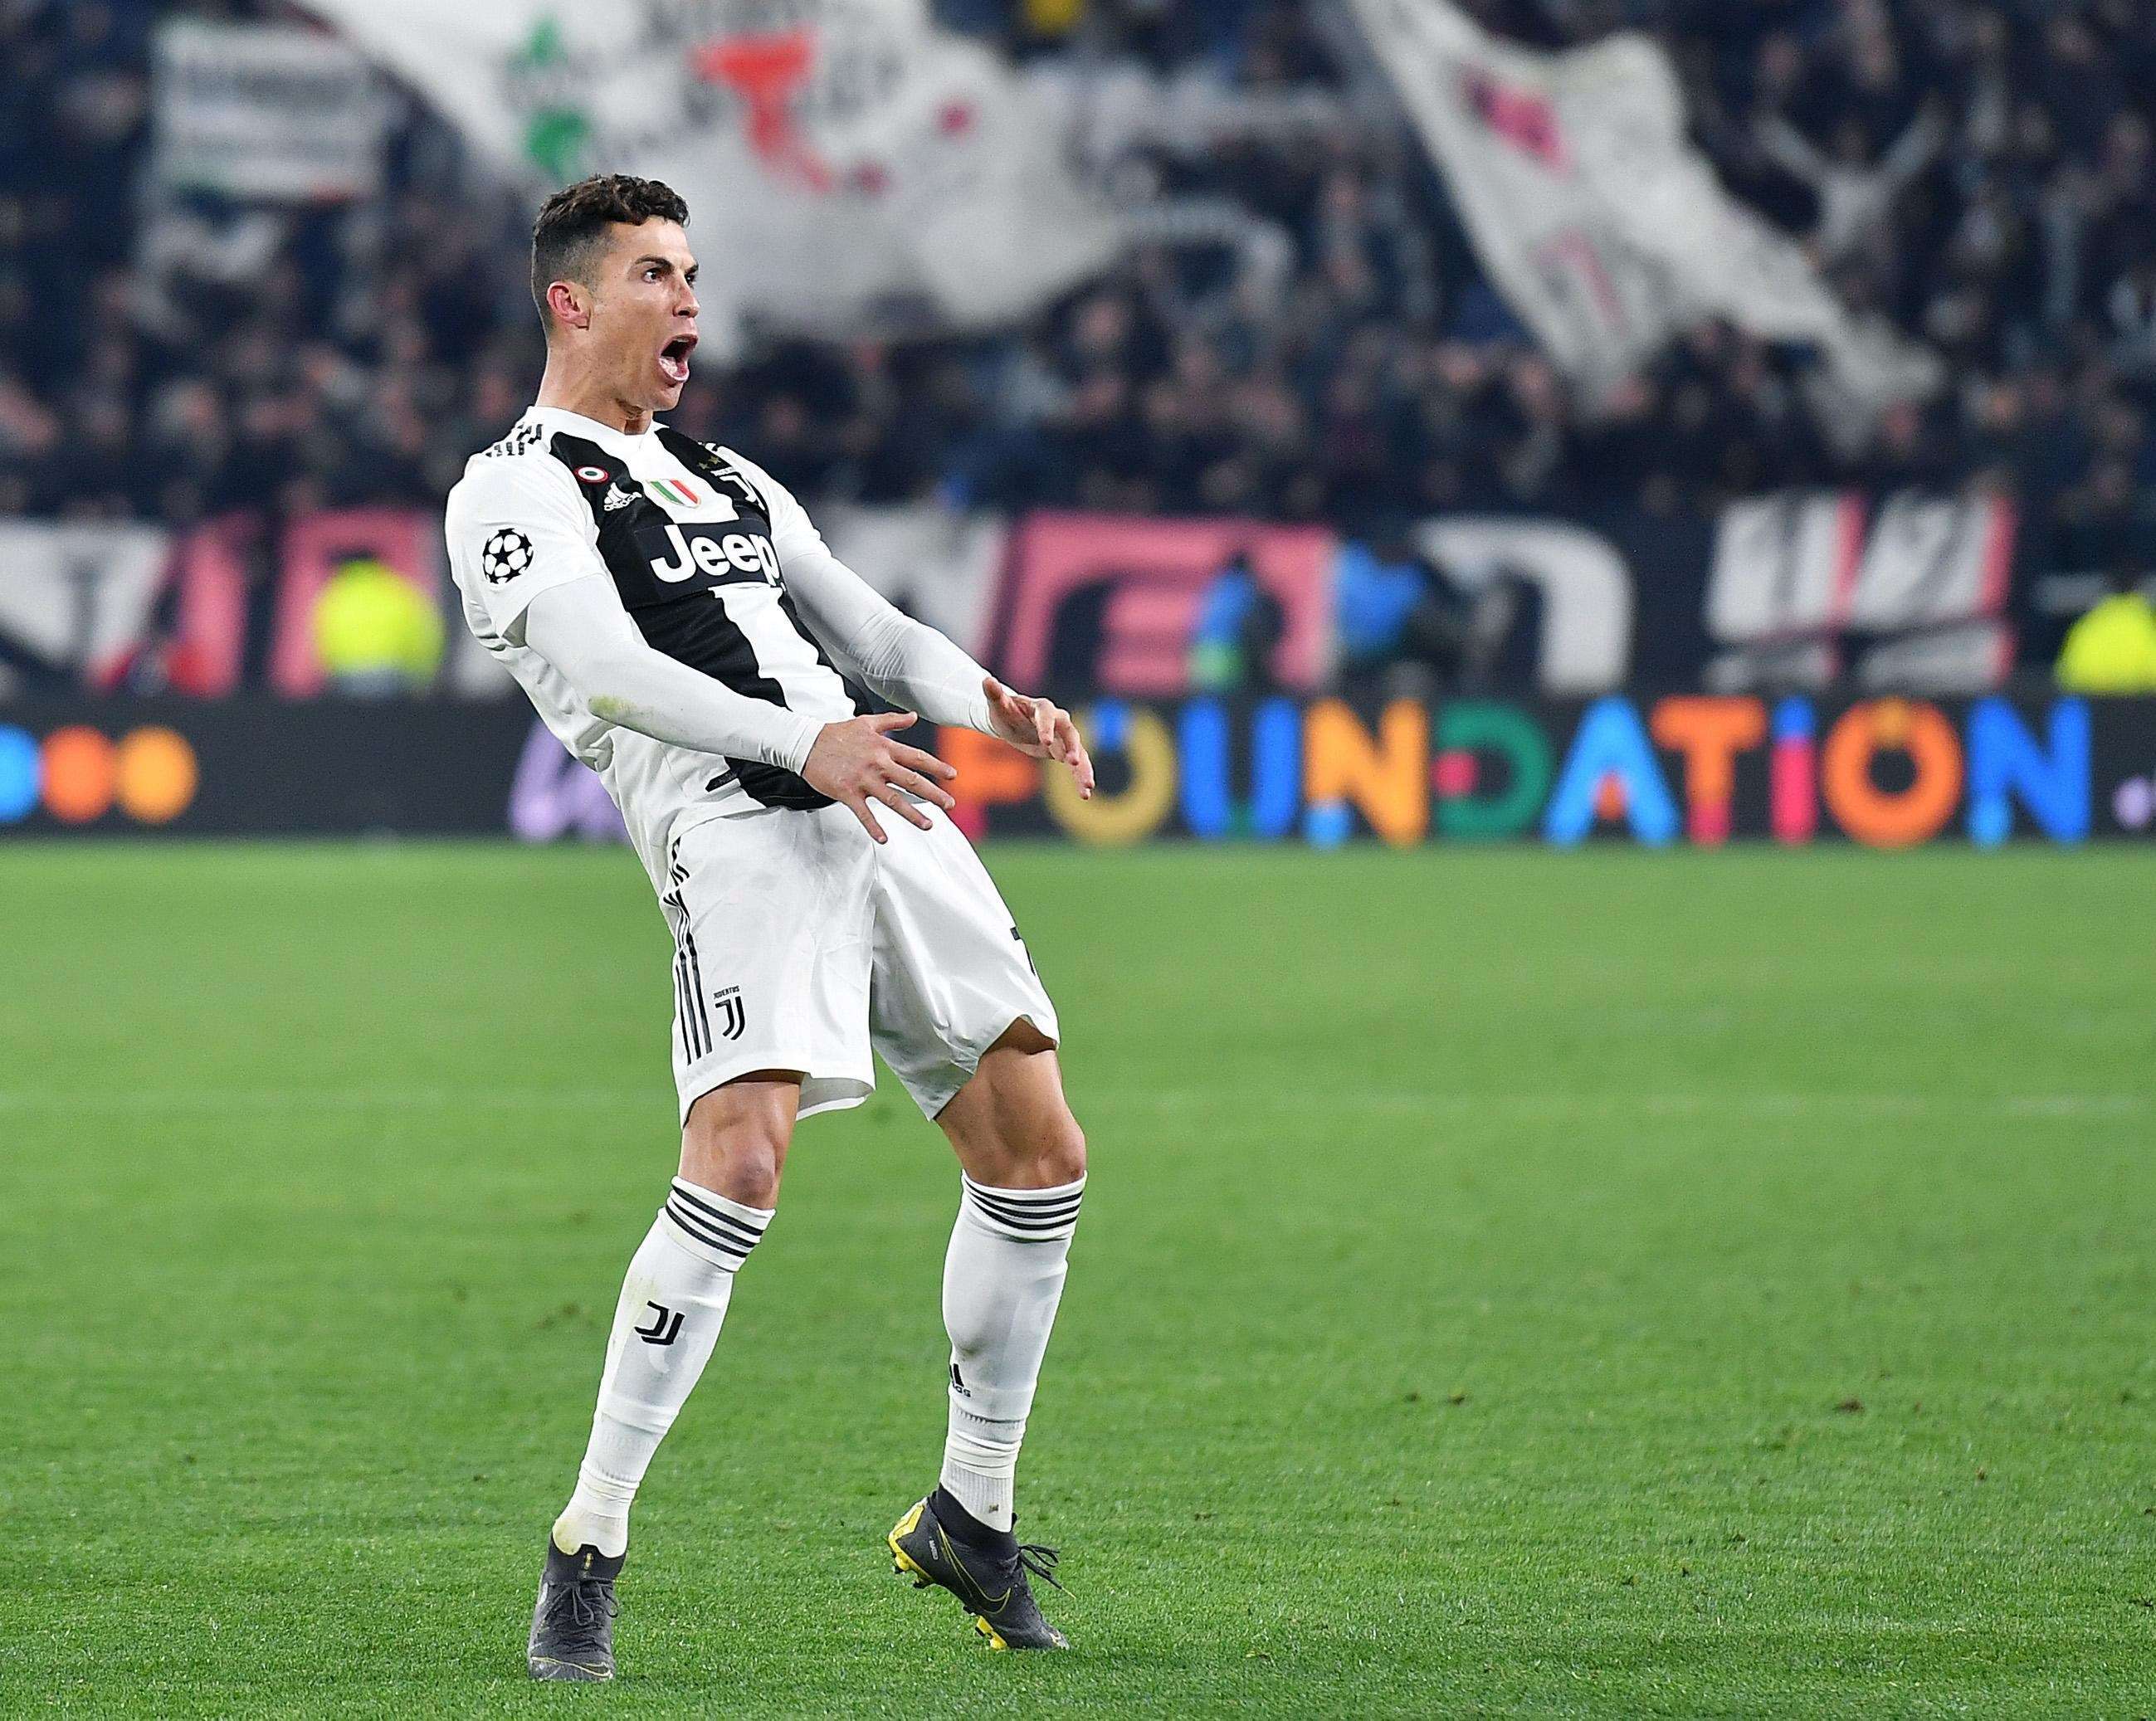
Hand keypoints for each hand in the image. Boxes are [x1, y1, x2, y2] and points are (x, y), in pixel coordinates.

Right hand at [801, 711, 957, 843]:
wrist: (806, 743)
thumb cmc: (837, 733)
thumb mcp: (867, 722)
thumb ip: (892, 720)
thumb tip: (913, 716)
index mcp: (883, 747)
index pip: (916, 757)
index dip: (936, 766)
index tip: (953, 776)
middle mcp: (877, 764)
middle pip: (911, 780)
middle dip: (933, 793)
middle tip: (950, 804)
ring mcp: (863, 780)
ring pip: (893, 800)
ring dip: (912, 814)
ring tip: (929, 825)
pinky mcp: (847, 793)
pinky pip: (863, 813)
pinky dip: (874, 827)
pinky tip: (885, 839)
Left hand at [983, 677, 1093, 798]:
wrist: (1013, 722)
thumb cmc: (1005, 711)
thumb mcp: (998, 705)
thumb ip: (994, 694)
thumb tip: (987, 680)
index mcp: (1041, 708)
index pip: (1046, 714)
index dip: (1047, 727)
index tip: (1046, 742)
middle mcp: (1058, 721)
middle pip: (1070, 733)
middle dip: (1073, 747)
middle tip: (1072, 762)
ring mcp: (1063, 737)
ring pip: (1078, 752)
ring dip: (1083, 768)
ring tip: (1087, 787)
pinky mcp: (1064, 751)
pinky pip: (1076, 764)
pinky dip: (1081, 777)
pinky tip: (1085, 794)